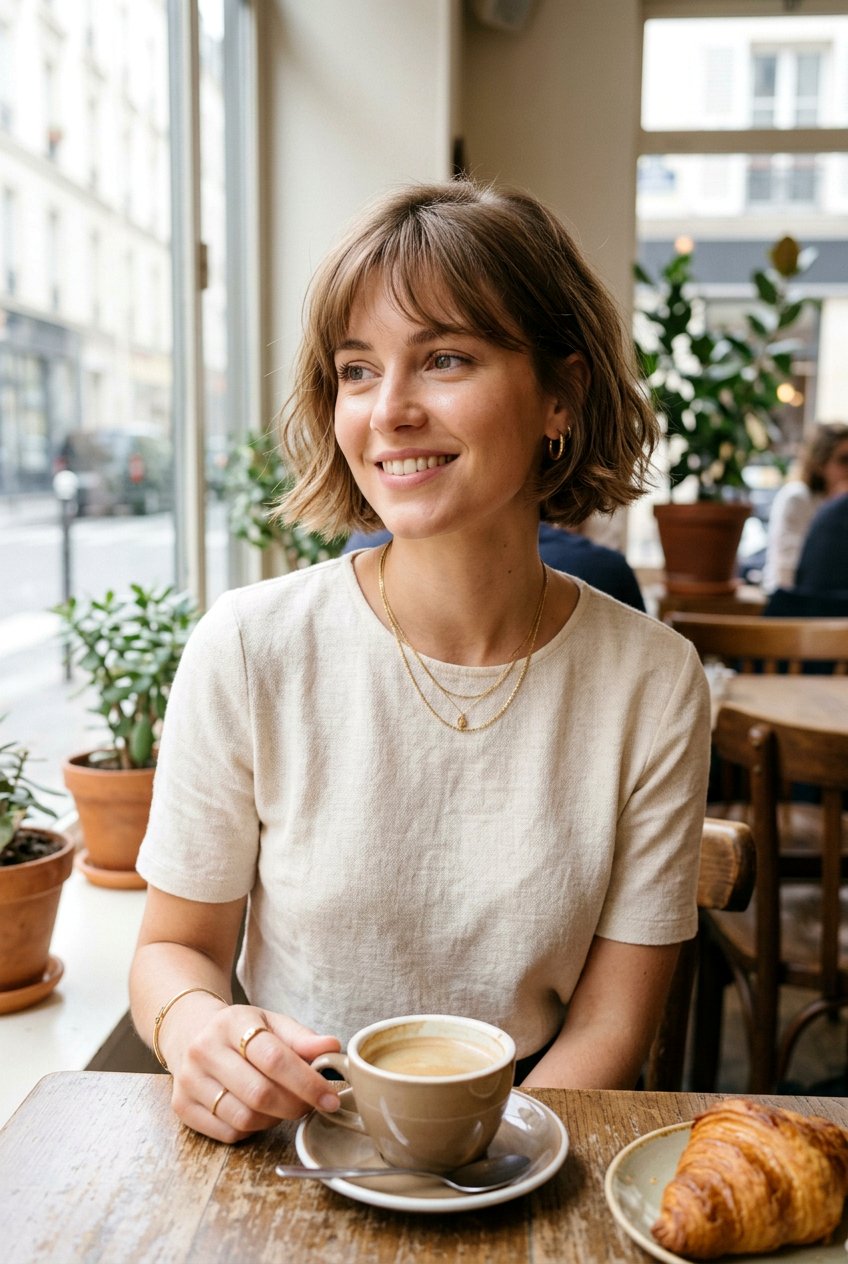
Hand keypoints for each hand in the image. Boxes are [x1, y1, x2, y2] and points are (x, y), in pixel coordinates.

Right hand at [168, 1003, 341, 1142]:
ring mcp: (189, 1080)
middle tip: (311, 1105)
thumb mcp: (271, 1023)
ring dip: (274, 1119)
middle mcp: (205, 1050)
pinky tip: (259, 1113)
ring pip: (244, 1118)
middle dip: (295, 1105)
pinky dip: (252, 1129)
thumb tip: (332, 1048)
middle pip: (260, 1093)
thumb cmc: (241, 1030)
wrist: (190, 1031)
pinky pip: (228, 1133)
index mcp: (232, 1023)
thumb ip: (302, 1038)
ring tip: (283, 1106)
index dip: (307, 1082)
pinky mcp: (182, 1107)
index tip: (330, 1097)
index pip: (274, 1058)